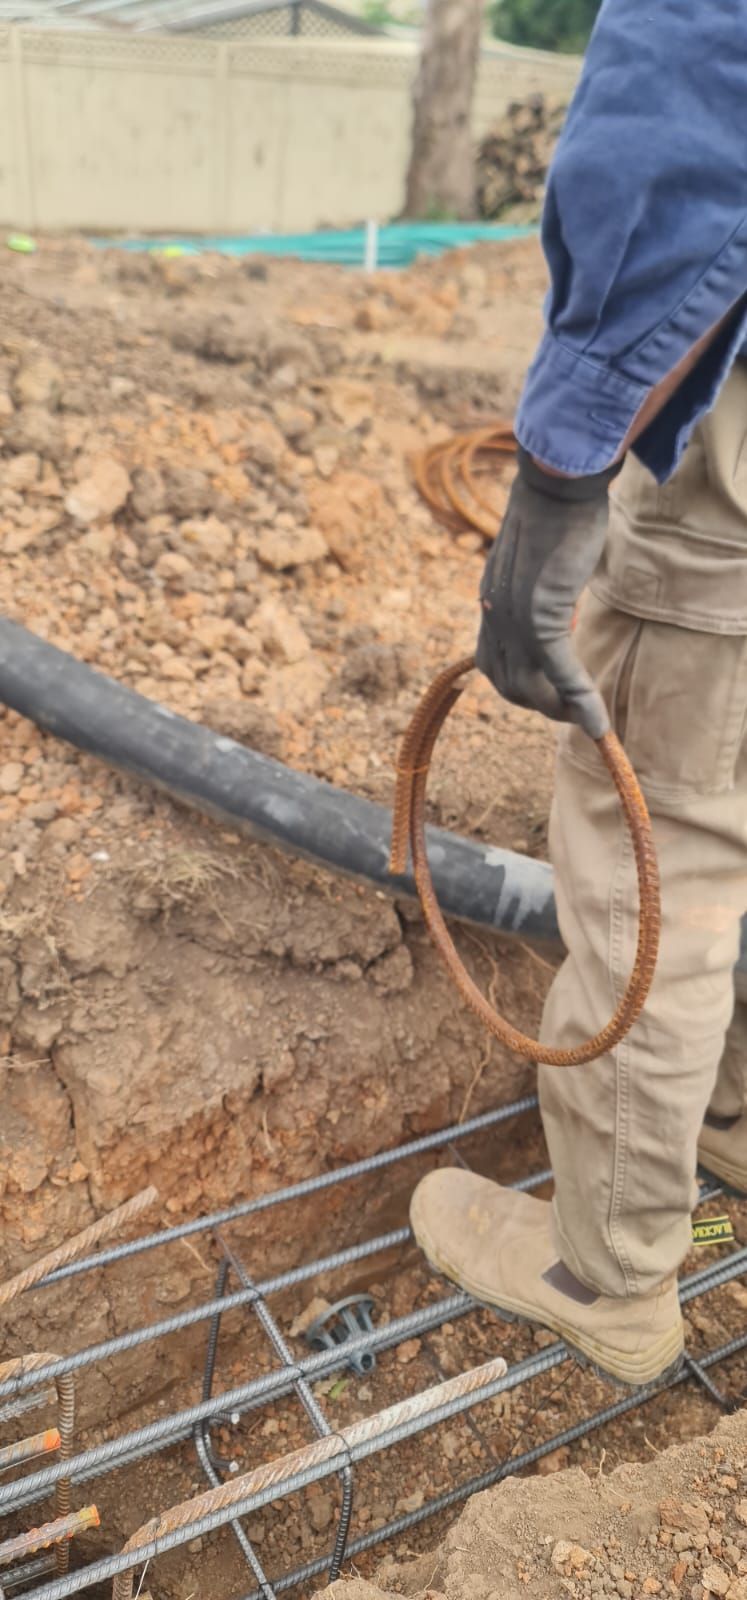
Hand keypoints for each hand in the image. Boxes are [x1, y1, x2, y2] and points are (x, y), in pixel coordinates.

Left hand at [476, 447, 621, 738]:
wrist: (556, 484)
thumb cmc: (557, 512)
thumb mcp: (540, 562)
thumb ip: (540, 589)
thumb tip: (558, 603)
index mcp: (492, 602)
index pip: (493, 663)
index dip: (522, 685)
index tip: (552, 688)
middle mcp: (495, 616)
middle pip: (508, 684)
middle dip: (541, 705)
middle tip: (574, 709)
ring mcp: (514, 620)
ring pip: (530, 688)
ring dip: (560, 710)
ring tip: (587, 714)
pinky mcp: (541, 618)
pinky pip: (559, 674)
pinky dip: (579, 702)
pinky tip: (599, 721)